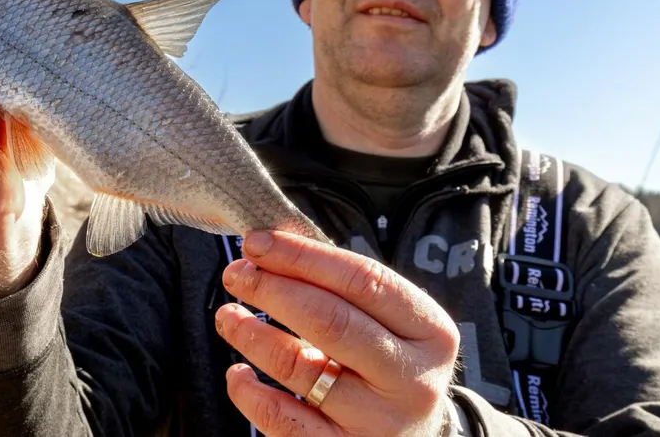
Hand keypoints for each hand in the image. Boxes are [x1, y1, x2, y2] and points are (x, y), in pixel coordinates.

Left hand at [215, 230, 460, 435]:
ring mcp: (379, 423)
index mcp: (431, 333)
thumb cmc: (390, 365)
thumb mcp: (391, 324)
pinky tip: (239, 373)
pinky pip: (282, 420)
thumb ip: (344, 288)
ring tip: (228, 316)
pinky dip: (249, 392)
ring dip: (252, 335)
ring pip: (299, 369)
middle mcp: (412, 380)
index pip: (363, 280)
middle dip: (272, 289)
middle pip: (330, 321)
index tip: (257, 241)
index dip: (303, 256)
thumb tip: (271, 248)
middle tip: (236, 273)